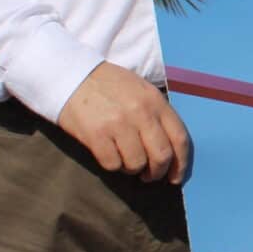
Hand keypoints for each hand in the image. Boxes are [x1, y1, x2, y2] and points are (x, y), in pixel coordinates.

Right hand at [56, 61, 190, 183]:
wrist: (71, 75)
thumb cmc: (109, 85)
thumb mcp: (141, 91)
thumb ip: (157, 115)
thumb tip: (170, 149)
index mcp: (155, 101)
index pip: (180, 138)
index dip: (181, 164)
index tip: (176, 177)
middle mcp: (140, 113)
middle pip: (162, 156)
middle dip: (158, 172)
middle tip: (149, 175)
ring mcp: (118, 124)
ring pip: (137, 164)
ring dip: (133, 169)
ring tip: (126, 162)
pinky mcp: (96, 135)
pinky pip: (113, 164)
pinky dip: (113, 166)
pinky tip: (110, 156)